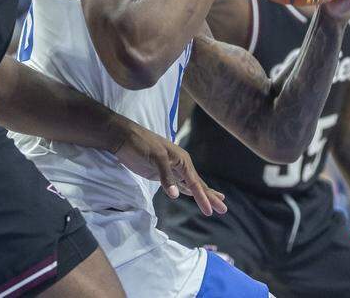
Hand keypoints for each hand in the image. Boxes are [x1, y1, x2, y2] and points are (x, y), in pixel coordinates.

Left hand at [112, 121, 226, 216]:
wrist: (125, 138)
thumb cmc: (141, 144)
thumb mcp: (155, 157)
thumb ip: (165, 176)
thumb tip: (175, 195)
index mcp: (182, 160)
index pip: (195, 183)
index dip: (204, 198)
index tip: (211, 212)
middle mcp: (180, 165)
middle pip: (198, 184)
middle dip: (210, 197)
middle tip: (224, 210)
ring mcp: (171, 170)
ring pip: (190, 185)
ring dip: (202, 194)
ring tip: (216, 202)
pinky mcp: (162, 174)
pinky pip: (179, 184)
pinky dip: (187, 191)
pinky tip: (192, 195)